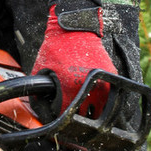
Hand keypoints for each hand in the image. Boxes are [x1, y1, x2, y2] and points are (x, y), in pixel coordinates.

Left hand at [31, 3, 115, 120]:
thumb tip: (40, 108)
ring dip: (93, 114)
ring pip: (101, 111)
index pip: (68, 118)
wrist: (74, 28)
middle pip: (86, 119)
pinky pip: (108, 97)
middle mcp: (89, 88)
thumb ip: (40, 91)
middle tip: (73, 118)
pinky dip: (102, 100)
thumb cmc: (56, 47)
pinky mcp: (111, 76)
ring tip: (85, 112)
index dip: (62, 122)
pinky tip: (93, 98)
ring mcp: (103, 83)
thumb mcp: (41, 70)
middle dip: (79, 120)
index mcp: (70, 89)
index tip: (61, 121)